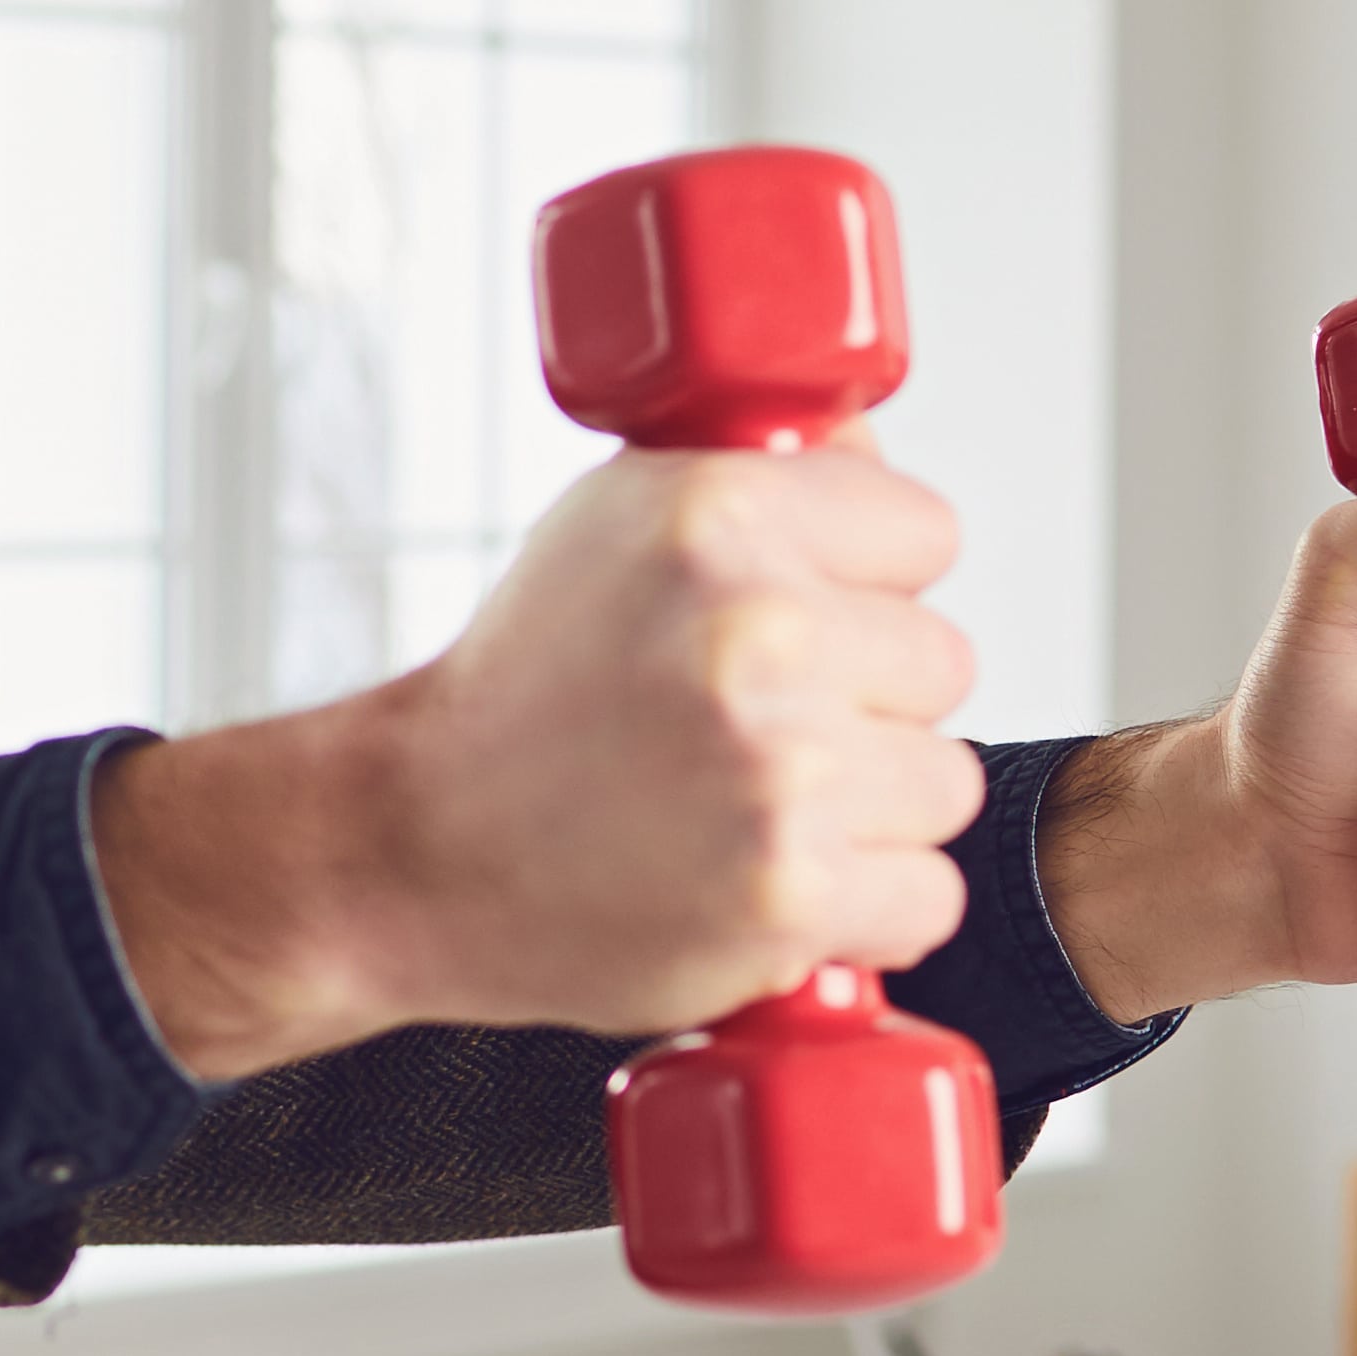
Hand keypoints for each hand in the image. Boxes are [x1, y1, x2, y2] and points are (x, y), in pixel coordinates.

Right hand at [91, 432, 985, 1080]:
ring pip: (943, 781)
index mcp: (723, 515)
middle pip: (943, 662)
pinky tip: (773, 884)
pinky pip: (926, 894)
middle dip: (866, 700)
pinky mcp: (792, 896)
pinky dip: (864, 909)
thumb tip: (873, 445)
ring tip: (756, 808)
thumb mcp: (611, 524)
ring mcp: (784, 771)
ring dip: (873, 809)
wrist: (413, 846)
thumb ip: (756, 478)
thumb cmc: (519, 695)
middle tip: (755, 728)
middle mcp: (762, 631)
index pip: (925, 532)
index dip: (867, 583)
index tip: (807, 619)